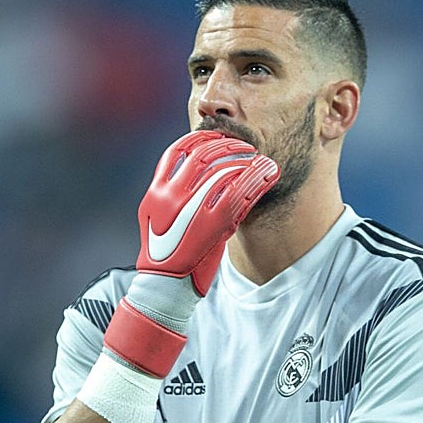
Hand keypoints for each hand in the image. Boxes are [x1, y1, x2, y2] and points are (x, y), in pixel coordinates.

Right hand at [136, 130, 278, 295]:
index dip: (199, 138)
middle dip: (227, 145)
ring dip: (246, 161)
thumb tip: (199, 175)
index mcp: (156, 193)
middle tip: (244, 147)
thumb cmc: (166, 255)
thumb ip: (173, 196)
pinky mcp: (214, 225)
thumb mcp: (158, 220)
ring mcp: (192, 210)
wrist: (166, 287)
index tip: (216, 135)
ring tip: (259, 160)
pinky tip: (266, 175)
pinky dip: (256, 180)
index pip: (177, 150)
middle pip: (203, 155)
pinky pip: (240, 193)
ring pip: (224, 171)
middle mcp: (171, 198)